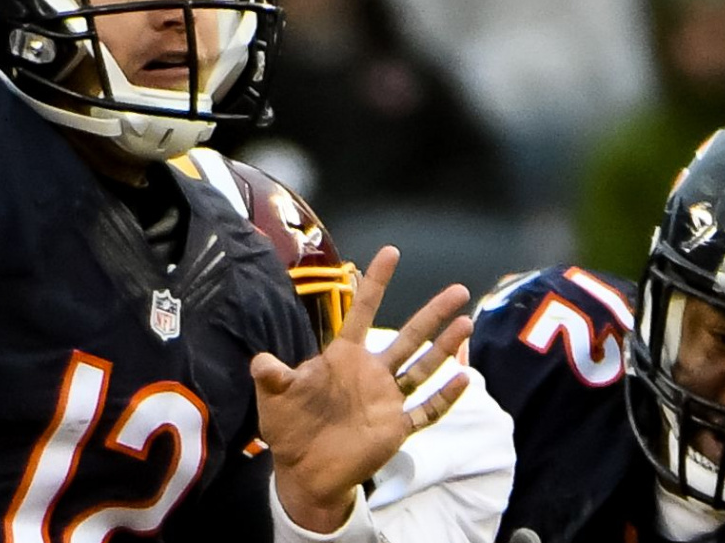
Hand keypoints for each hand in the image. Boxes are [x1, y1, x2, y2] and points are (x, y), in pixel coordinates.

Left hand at [253, 246, 473, 532]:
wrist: (304, 472)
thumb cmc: (290, 427)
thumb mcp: (276, 397)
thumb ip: (273, 376)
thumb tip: (259, 362)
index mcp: (344, 358)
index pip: (364, 312)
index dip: (376, 283)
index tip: (391, 252)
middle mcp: (371, 373)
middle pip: (408, 337)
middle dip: (433, 314)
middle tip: (458, 290)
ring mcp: (386, 400)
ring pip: (422, 369)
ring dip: (444, 349)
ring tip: (465, 324)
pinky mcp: (395, 428)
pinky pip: (425, 411)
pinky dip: (443, 398)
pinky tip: (462, 379)